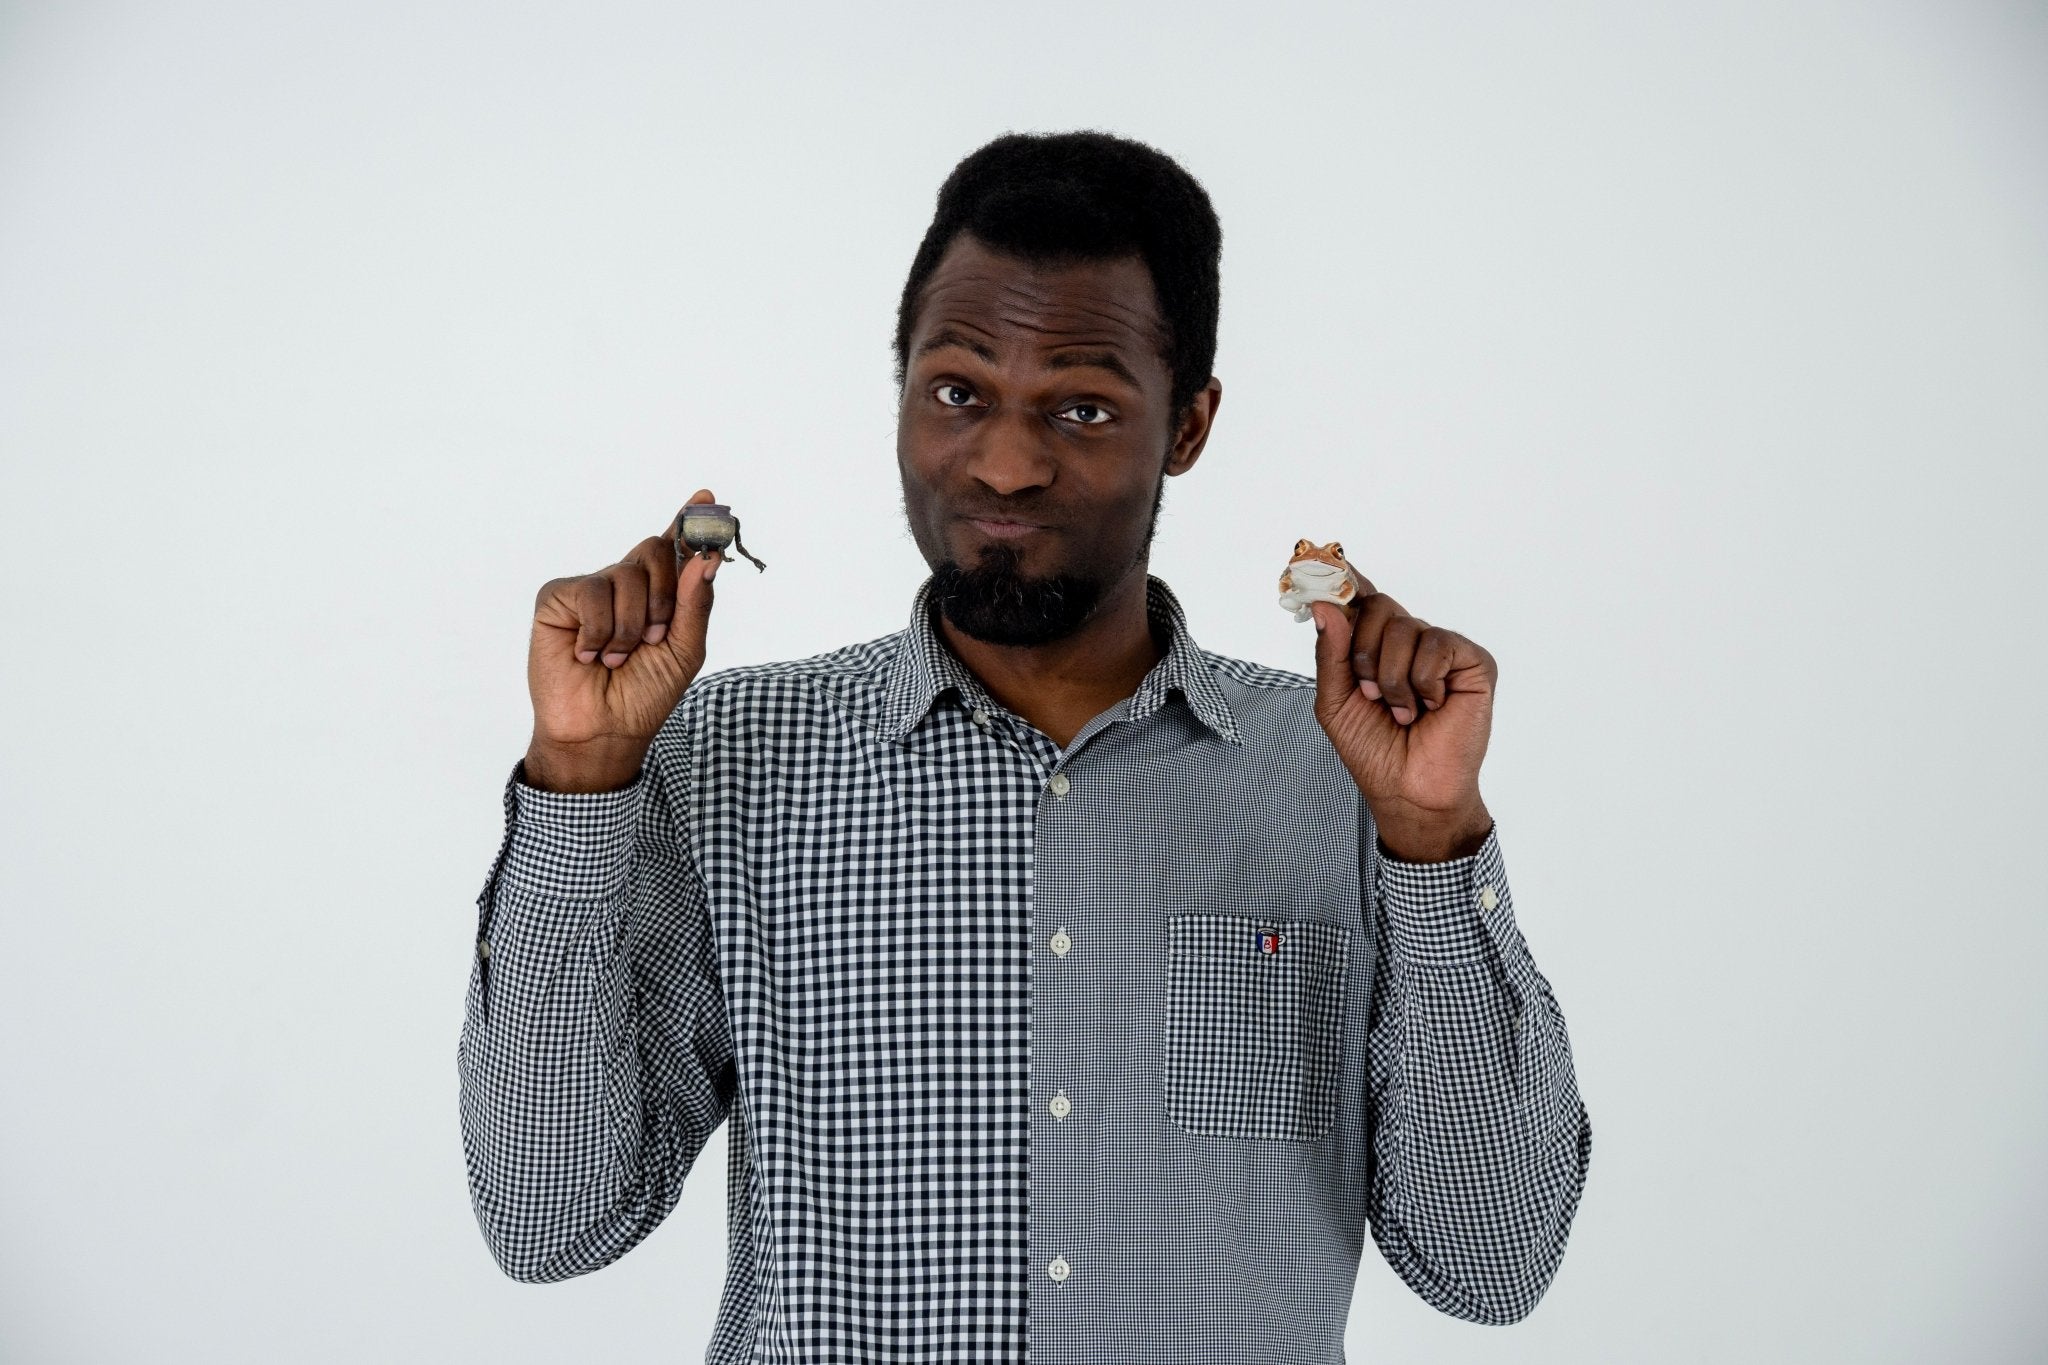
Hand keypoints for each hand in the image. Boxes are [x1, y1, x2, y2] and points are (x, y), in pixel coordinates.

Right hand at [523, 489, 723, 791]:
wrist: (604, 729)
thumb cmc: (644, 693)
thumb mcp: (684, 650)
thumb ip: (695, 603)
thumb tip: (706, 559)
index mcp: (660, 593)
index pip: (675, 547)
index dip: (690, 521)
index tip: (709, 497)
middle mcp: (625, 584)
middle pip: (655, 550)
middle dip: (665, 596)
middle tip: (655, 637)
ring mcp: (592, 588)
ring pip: (626, 575)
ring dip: (631, 627)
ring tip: (617, 658)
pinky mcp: (558, 597)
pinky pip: (592, 593)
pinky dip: (599, 631)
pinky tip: (588, 654)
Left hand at [1309, 579, 1496, 860]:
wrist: (1408, 790)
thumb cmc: (1374, 749)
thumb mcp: (1334, 700)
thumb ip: (1330, 653)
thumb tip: (1325, 606)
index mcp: (1376, 645)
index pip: (1362, 599)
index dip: (1346, 580)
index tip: (1326, 563)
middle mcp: (1409, 640)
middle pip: (1379, 606)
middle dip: (1363, 652)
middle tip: (1370, 693)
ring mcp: (1442, 648)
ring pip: (1405, 626)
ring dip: (1392, 677)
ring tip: (1402, 710)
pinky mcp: (1473, 662)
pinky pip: (1437, 645)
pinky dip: (1423, 682)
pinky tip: (1431, 706)